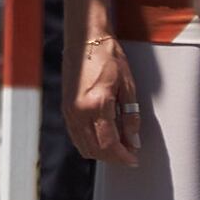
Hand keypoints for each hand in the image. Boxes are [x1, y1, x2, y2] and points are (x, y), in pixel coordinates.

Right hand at [65, 17, 144, 166]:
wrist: (86, 40)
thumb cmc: (109, 57)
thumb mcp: (128, 84)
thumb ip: (130, 115)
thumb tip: (133, 140)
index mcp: (97, 105)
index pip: (109, 144)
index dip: (122, 156)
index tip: (133, 159)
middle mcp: (79, 112)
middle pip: (95, 149)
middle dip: (113, 157)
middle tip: (128, 154)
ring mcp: (69, 112)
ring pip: (83, 146)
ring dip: (101, 152)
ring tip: (117, 147)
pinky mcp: (65, 109)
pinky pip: (76, 136)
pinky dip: (89, 143)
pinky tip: (102, 137)